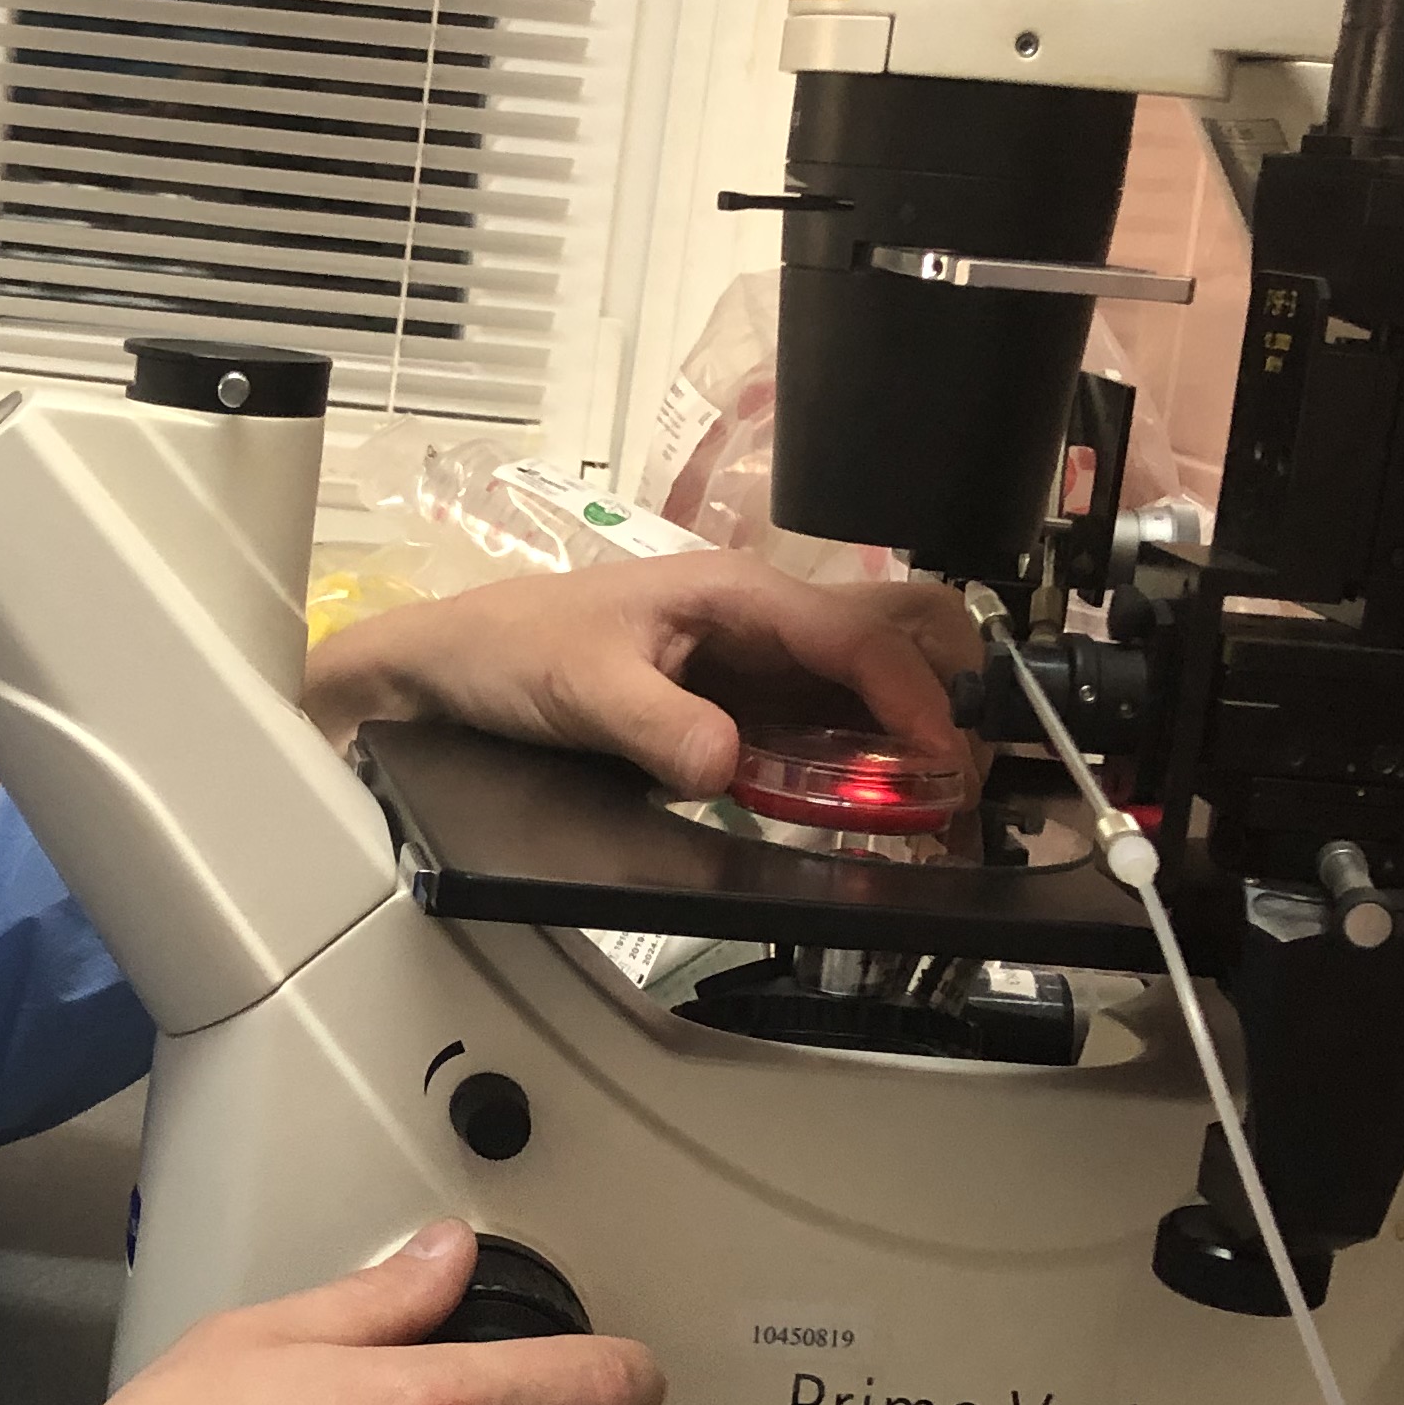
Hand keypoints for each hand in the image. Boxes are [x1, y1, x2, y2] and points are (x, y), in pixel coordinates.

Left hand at [301, 553, 984, 803]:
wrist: (447, 672)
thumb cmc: (509, 651)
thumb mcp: (581, 687)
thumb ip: (658, 727)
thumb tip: (729, 767)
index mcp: (735, 592)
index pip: (853, 635)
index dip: (908, 693)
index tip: (937, 755)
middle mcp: (758, 625)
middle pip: (885, 642)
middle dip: (936, 698)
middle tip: (956, 778)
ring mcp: (752, 671)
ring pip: (860, 696)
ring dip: (900, 745)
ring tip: (933, 810)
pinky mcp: (735, 715)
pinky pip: (816, 738)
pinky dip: (853, 771)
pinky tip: (868, 812)